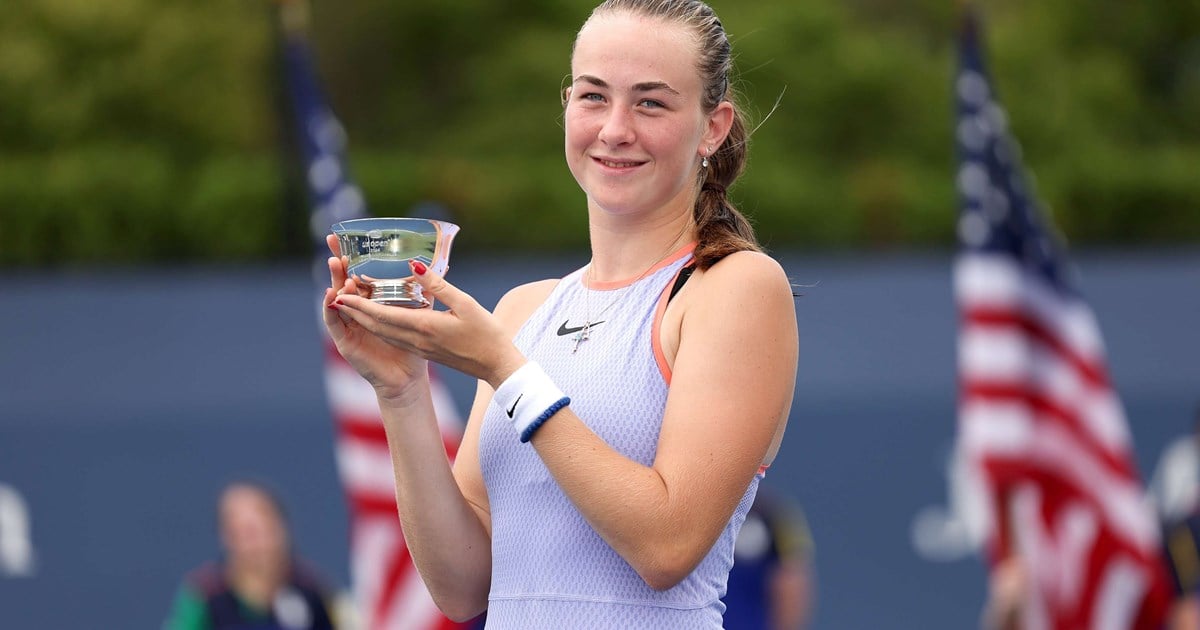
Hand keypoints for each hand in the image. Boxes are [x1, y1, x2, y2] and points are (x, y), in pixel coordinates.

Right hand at [323, 235, 428, 401]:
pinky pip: (334, 323)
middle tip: (332, 242)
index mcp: (375, 303)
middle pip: (344, 281)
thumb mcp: (421, 313)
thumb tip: (428, 267)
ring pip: (338, 299)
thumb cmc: (415, 347)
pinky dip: (330, 308)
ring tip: (336, 264)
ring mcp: (349, 326)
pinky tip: (331, 295)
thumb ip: (423, 290)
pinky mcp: (344, 342)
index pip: (360, 274)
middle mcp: (359, 312)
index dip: (353, 257)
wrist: (407, 380)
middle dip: (337, 262)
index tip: (347, 236)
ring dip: (335, 280)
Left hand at [327, 253, 526, 390]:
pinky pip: (395, 337)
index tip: (340, 294)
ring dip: (364, 319)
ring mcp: (420, 347)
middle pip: (377, 325)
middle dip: (354, 311)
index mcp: (424, 327)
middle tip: (336, 295)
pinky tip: (378, 318)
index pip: (383, 315)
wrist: (496, 365)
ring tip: (350, 304)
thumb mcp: (465, 303)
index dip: (359, 305)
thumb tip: (415, 265)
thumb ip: (438, 285)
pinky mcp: (425, 351)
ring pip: (384, 332)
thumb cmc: (486, 334)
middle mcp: (416, 340)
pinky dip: (380, 326)